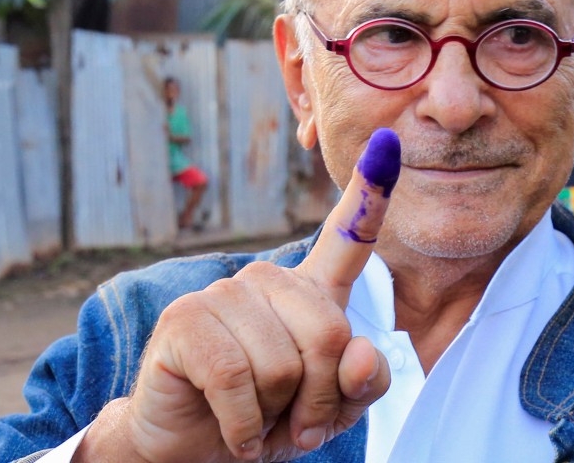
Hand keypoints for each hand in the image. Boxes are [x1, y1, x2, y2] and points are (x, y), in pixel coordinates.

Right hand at [77, 130, 400, 461]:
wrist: (194, 449)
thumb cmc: (270, 418)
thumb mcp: (332, 409)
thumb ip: (362, 382)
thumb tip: (357, 353)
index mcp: (311, 292)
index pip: (349, 238)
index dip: (371, 194)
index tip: (388, 142)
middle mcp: (270, 280)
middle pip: (330, 335)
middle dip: (319, 399)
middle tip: (294, 420)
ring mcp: (225, 293)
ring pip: (284, 364)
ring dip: (277, 415)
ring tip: (256, 418)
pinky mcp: (185, 319)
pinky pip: (237, 379)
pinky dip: (243, 426)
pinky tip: (235, 432)